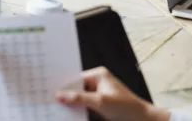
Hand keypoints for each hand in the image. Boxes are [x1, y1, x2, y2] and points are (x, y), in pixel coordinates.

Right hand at [56, 67, 170, 120]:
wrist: (142, 120)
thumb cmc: (126, 108)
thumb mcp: (100, 102)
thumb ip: (79, 98)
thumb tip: (61, 95)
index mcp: (99, 75)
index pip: (75, 78)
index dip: (63, 85)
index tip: (49, 90)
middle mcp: (98, 82)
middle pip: (76, 88)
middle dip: (65, 95)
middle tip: (49, 101)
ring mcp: (99, 93)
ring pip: (79, 97)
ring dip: (71, 104)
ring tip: (55, 108)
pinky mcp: (100, 104)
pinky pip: (85, 105)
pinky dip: (78, 109)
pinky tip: (68, 114)